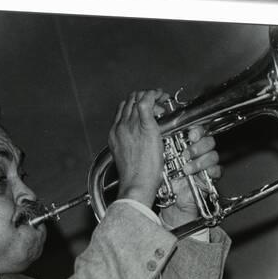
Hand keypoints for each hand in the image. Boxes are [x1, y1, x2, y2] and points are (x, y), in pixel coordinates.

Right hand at [108, 90, 167, 207]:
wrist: (135, 184)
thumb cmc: (134, 177)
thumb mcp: (126, 157)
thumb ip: (130, 145)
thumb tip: (140, 141)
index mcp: (115, 134)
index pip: (122, 109)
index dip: (134, 104)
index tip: (146, 107)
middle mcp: (120, 127)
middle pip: (129, 101)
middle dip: (143, 97)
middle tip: (157, 102)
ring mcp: (131, 125)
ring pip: (137, 97)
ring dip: (151, 95)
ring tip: (161, 100)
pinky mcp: (145, 126)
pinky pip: (146, 101)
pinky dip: (155, 94)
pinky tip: (162, 96)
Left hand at [160, 126, 221, 228]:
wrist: (170, 199)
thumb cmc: (164, 178)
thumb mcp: (160, 158)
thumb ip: (162, 144)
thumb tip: (156, 130)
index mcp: (187, 145)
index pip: (198, 132)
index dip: (197, 131)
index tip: (190, 135)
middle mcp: (198, 153)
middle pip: (208, 142)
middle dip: (198, 147)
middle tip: (185, 155)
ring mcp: (205, 165)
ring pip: (213, 155)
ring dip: (200, 161)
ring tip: (186, 169)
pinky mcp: (210, 178)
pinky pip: (218, 171)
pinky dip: (210, 171)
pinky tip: (200, 174)